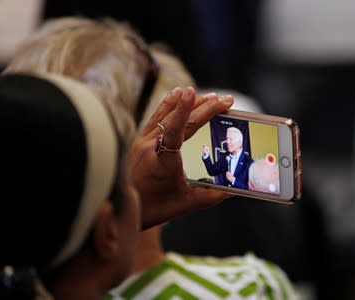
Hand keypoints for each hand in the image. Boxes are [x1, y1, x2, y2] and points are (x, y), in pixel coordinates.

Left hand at [129, 87, 233, 228]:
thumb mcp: (185, 204)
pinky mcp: (139, 140)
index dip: (183, 111)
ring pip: (165, 114)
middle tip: (226, 100)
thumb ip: (211, 196)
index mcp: (161, 162)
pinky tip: (176, 95)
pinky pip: (155, 117)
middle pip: (177, 119)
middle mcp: (149, 147)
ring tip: (207, 94)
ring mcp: (142, 141)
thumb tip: (234, 190)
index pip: (174, 131)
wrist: (121, 208)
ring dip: (187, 103)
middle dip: (204, 107)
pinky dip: (168, 105)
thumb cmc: (152, 208)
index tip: (191, 92)